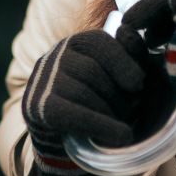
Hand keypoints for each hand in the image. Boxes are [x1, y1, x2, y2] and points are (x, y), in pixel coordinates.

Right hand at [21, 25, 148, 175]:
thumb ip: (128, 53)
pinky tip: (123, 135)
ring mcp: (41, 82)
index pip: (97, 42)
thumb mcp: (117, 77)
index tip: (139, 84)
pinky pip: (73, 115)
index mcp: (73, 44)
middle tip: (132, 111)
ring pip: (82, 93)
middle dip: (117, 94)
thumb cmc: (98, 104)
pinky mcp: (36, 108)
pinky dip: (102, 125)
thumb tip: (127, 32)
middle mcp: (52, 57)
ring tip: (125, 126)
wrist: (65, 143)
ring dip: (110, 111)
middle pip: (91, 70)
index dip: (122, 62)